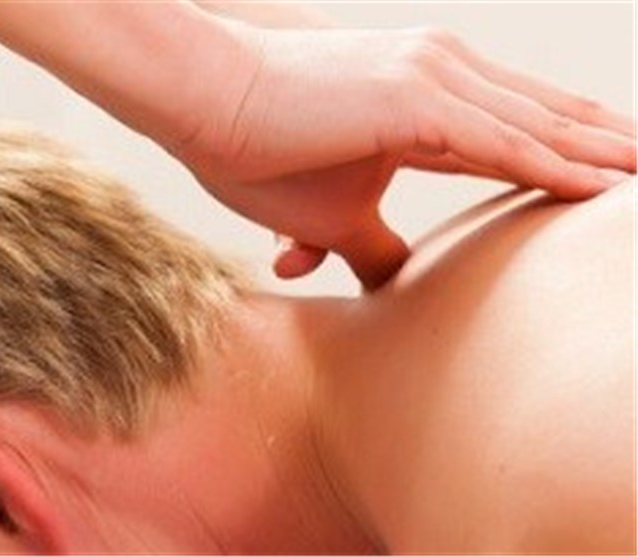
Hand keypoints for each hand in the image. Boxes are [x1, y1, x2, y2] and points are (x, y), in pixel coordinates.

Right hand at [177, 26, 634, 289]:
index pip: (521, 121)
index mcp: (427, 94)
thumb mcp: (333, 213)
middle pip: (549, 117)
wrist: (206, 100)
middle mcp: (442, 74)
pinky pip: (503, 142)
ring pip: (541, 126)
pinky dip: (557, 166)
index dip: (577, 147)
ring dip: (603, 157)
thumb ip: (373, 244)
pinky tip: (603, 188)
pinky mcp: (414, 100)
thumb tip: (393, 282)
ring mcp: (432, 81)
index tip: (619, 175)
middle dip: (610, 149)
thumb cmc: (260, 150)